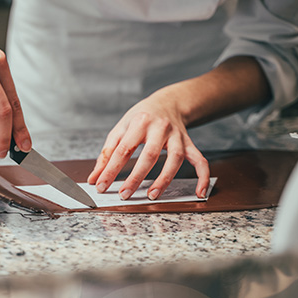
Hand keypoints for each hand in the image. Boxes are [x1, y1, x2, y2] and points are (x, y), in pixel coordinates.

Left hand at [87, 88, 209, 199]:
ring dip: (164, 179)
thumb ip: (107, 154)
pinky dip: (202, 176)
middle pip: (149, 155)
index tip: (101, 186)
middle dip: (136, 177)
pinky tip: (199, 192)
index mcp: (139, 122)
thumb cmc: (141, 117)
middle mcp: (160, 128)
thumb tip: (94, 178)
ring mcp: (177, 136)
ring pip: (174, 158)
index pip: (123, 149)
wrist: (169, 102)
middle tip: (124, 194)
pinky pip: (200, 160)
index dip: (111, 169)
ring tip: (152, 195)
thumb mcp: (121, 128)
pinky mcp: (189, 143)